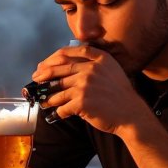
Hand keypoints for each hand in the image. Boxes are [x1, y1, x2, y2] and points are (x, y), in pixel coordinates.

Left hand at [32, 45, 147, 133]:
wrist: (131, 114)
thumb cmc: (120, 94)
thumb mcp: (111, 70)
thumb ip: (93, 63)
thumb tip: (66, 66)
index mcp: (99, 58)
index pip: (67, 53)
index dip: (51, 59)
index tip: (43, 66)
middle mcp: (91, 69)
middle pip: (59, 70)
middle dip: (44, 76)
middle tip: (36, 80)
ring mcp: (85, 85)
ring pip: (58, 91)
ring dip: (49, 98)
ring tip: (45, 101)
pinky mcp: (81, 102)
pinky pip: (63, 107)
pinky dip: (59, 112)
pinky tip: (58, 114)